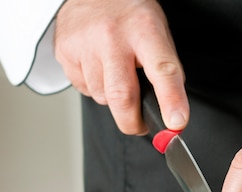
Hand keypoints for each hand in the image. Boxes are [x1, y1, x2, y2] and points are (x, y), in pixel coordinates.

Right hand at [54, 0, 188, 134]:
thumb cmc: (130, 15)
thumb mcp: (157, 33)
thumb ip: (165, 71)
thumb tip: (172, 115)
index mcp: (144, 29)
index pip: (162, 70)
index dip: (171, 100)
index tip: (176, 122)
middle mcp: (112, 36)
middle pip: (122, 96)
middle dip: (133, 122)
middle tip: (141, 125)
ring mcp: (85, 44)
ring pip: (101, 97)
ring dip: (112, 100)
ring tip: (116, 76)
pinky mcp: (65, 52)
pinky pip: (84, 89)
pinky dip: (95, 88)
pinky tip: (98, 68)